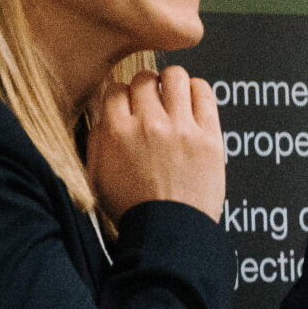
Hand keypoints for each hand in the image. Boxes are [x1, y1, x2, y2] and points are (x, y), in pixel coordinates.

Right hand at [88, 67, 225, 223]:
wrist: (169, 232)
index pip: (115, 89)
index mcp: (117, 133)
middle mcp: (148, 125)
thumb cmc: (133, 209)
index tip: (129, 103)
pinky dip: (197, 89)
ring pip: (174, 77)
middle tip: (151, 100)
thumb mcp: (99, 176)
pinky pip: (204, 93)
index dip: (122, 94)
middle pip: (143, 79)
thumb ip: (98, 140)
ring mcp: (181, 129)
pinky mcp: (209, 136)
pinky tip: (193, 100)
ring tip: (173, 95)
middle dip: (145, 86)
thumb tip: (104, 113)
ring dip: (171, 82)